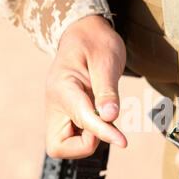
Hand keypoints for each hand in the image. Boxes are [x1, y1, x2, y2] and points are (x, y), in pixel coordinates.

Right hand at [45, 15, 126, 158]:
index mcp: (62, 88)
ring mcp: (59, 110)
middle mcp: (55, 103)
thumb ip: (107, 90)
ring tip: (106, 112)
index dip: (103, 133)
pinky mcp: (68, 114)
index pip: (82, 120)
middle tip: (107, 123)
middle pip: (59, 146)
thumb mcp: (106, 61)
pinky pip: (75, 136)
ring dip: (89, 139)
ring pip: (66, 145)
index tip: (123, 141)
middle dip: (85, 144)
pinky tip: (104, 115)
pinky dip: (91, 133)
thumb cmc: (96, 42)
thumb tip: (109, 117)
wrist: (85, 32)